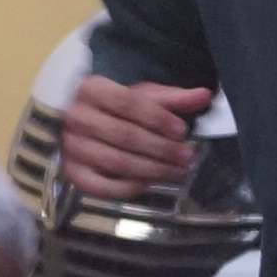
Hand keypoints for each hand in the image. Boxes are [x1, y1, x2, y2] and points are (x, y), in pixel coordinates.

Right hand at [59, 75, 207, 195]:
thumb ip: (172, 98)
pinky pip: (101, 186)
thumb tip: (205, 96)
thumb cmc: (116, 108)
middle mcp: (76, 117)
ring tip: (176, 171)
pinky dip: (127, 187)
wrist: (82, 123)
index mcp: (91, 89)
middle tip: (186, 156)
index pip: (127, 102)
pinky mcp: (72, 172)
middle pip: (123, 135)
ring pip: (116, 162)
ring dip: (151, 169)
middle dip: (160, 148)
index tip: (181, 131)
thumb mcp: (142, 96)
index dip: (156, 118)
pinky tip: (150, 182)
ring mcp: (71, 147)